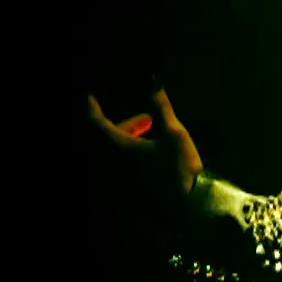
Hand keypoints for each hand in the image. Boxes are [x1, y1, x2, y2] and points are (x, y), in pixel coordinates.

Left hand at [87, 88, 204, 201]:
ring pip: (119, 149)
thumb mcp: (174, 132)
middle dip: (125, 124)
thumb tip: (153, 81)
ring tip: (154, 134)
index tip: (90, 97)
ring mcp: (125, 174)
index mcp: (122, 147)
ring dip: (130, 137)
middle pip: (109, 137)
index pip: (99, 124)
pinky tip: (154, 151)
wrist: (191, 200)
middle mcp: (118, 161)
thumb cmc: (181, 166)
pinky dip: (135, 150)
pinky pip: (127, 161)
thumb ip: (160, 107)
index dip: (93, 109)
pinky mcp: (136, 182)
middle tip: (147, 120)